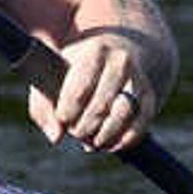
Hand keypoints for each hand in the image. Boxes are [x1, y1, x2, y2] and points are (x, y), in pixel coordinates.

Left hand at [29, 30, 158, 154]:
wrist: (118, 48)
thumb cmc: (76, 67)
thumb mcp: (53, 74)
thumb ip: (43, 105)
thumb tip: (56, 137)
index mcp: (94, 51)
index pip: (79, 90)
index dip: (67, 112)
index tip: (62, 119)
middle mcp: (121, 62)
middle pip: (100, 106)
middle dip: (84, 127)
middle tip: (75, 132)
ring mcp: (138, 79)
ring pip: (124, 115)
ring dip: (105, 135)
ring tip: (91, 142)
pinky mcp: (149, 96)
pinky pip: (141, 124)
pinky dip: (125, 140)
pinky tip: (109, 145)